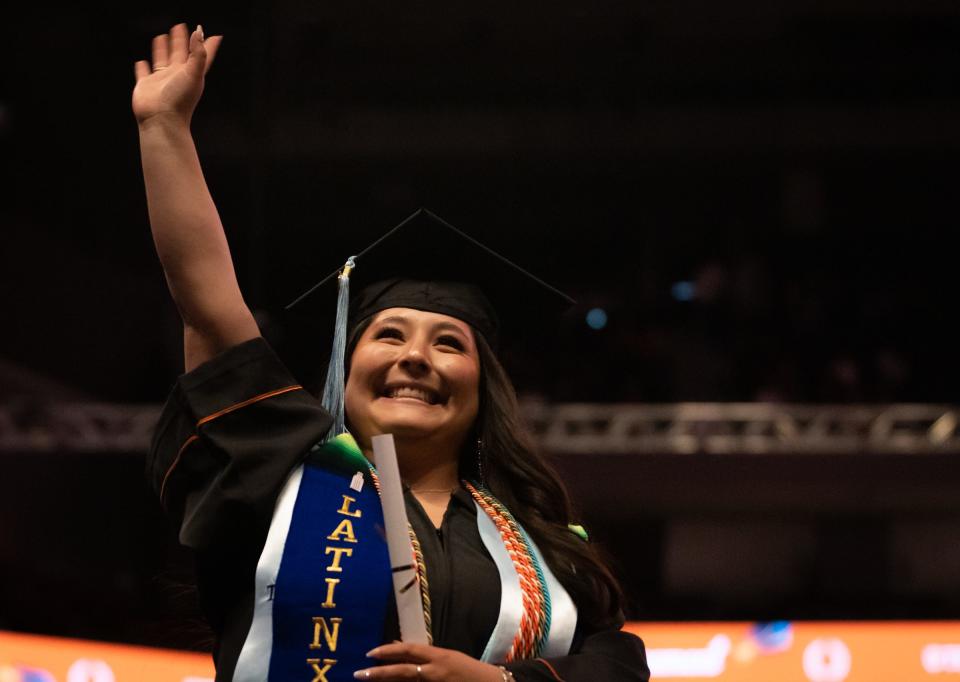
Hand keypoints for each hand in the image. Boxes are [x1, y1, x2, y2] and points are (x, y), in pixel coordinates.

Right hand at [132, 23, 222, 126]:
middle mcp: (176, 76)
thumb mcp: (194, 74)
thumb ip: (198, 54)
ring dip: (162, 49)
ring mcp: (161, 81)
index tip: (203, 31)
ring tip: (161, 37)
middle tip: (180, 27)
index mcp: (190, 74)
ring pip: (161, 60)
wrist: (162, 120)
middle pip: (179, 54)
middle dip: (180, 41)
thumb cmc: (180, 100)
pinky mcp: (146, 86)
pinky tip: (141, 62)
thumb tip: (199, 32)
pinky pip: (143, 73)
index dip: (201, 43)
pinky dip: (142, 67)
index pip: (198, 54)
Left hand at [355, 642, 504, 680]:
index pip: (408, 650)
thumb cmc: (468, 670)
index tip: (370, 653)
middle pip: (402, 671)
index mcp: (438, 656)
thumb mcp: (446, 657)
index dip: (388, 650)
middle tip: (360, 673)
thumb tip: (399, 646)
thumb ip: (423, 655)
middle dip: (379, 673)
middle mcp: (435, 671)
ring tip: (369, 680)